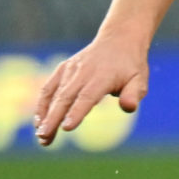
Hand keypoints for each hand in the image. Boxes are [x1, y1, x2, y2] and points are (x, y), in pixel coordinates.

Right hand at [32, 28, 148, 144]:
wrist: (118, 40)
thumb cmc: (130, 66)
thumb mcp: (140, 80)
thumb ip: (133, 94)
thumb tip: (128, 108)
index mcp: (102, 76)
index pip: (87, 96)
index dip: (76, 112)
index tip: (66, 128)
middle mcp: (83, 72)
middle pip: (65, 98)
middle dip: (53, 119)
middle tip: (44, 138)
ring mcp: (71, 70)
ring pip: (54, 95)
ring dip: (45, 116)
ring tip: (41, 137)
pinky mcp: (63, 69)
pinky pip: (49, 88)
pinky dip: (42, 105)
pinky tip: (39, 122)